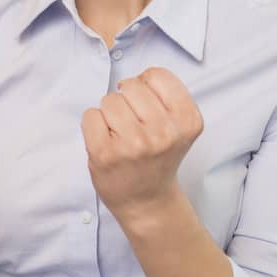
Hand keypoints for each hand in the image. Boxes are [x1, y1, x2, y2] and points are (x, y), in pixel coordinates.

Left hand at [81, 67, 203, 225]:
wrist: (147, 200)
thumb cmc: (158, 157)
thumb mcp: (179, 126)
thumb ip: (165, 96)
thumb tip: (134, 78)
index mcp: (186, 121)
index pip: (157, 75)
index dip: (147, 85)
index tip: (148, 105)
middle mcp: (164, 132)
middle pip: (131, 85)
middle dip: (127, 99)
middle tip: (133, 124)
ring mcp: (134, 144)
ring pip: (109, 99)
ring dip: (110, 113)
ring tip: (121, 135)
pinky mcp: (106, 153)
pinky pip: (90, 115)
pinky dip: (94, 125)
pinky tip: (107, 142)